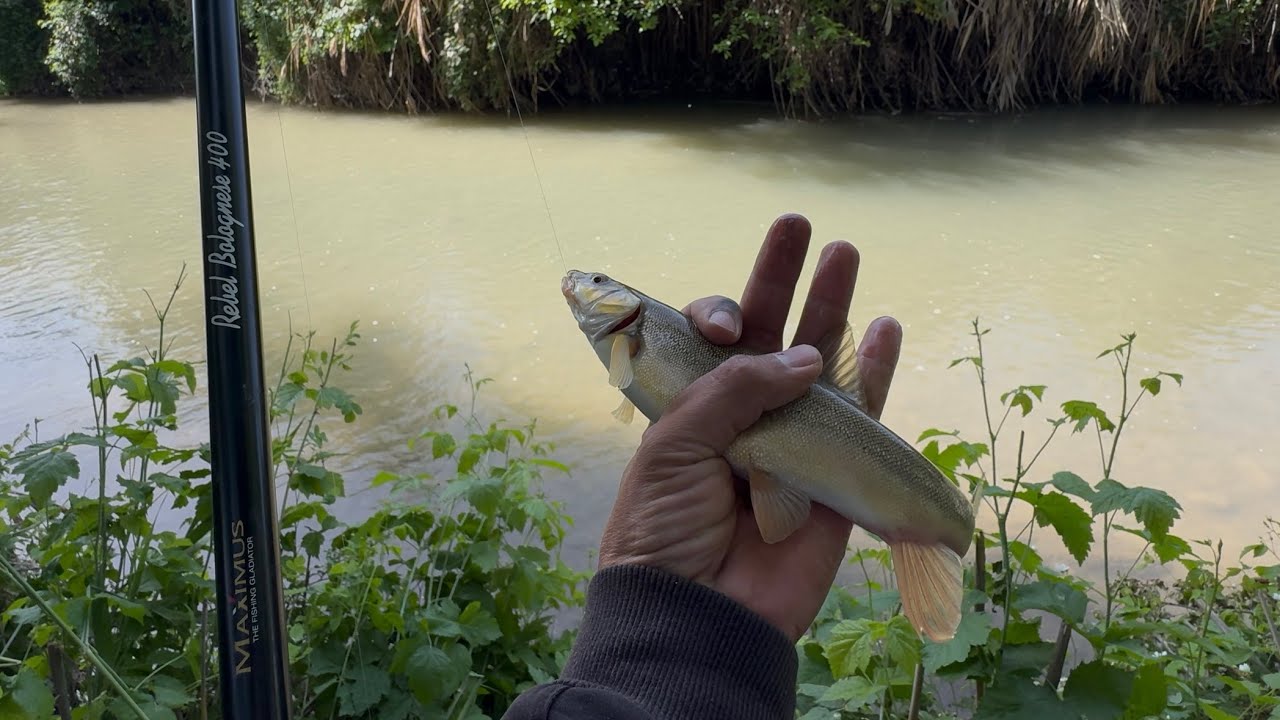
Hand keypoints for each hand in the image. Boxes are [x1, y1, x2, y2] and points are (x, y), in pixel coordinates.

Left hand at [596, 213, 903, 640]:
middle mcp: (741, 413)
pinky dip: (875, 372)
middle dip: (783, 279)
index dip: (718, 316)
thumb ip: (736, 390)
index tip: (724, 327)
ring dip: (833, 309)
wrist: (699, 610)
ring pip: (818, 362)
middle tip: (801, 225)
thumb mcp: (676, 443)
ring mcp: (790, 439)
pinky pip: (860, 415)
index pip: (710, 340)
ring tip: (848, 254)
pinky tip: (885, 327)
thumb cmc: (666, 527)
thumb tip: (804, 356)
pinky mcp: (833, 471)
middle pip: (767, 332)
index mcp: (691, 403)